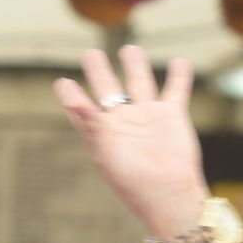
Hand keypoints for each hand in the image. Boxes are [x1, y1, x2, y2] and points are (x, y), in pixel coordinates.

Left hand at [53, 45, 207, 237]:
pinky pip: (176, 90)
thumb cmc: (132, 179)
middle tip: (90, 54)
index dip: (72, 96)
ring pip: (140, 83)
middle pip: (108, 89)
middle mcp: (123, 122)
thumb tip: (66, 91)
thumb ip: (86, 117)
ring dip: (135, 65)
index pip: (82, 110)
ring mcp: (148, 116)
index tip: (62, 83)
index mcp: (102, 132)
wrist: (168, 193)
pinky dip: (179, 75)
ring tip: (129, 49)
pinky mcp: (172, 115)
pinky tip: (179, 62)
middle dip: (99, 71)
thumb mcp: (104, 147)